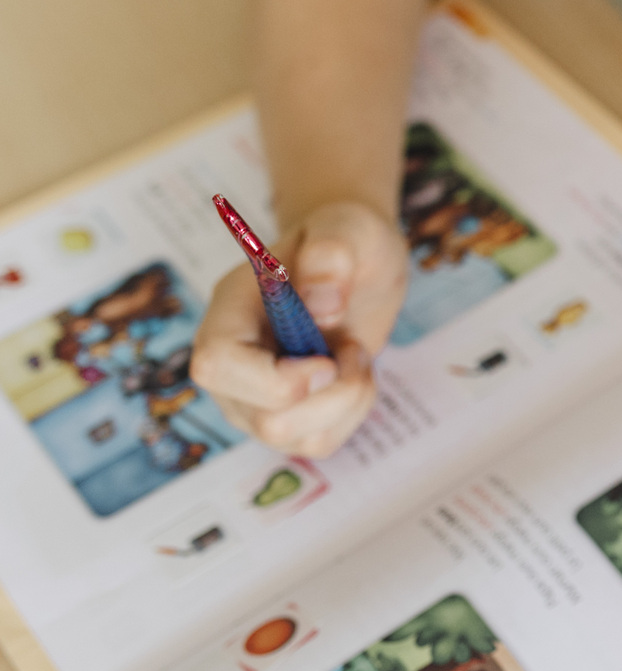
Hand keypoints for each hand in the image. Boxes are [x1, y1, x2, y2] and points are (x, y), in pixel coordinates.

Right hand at [191, 200, 408, 457]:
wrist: (356, 262)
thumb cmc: (345, 242)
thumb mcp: (349, 228)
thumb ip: (332, 254)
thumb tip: (321, 306)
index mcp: (229, 312)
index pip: (217, 365)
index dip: (275, 379)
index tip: (327, 361)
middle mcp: (230, 363)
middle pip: (263, 420)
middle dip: (330, 394)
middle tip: (349, 347)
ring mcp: (252, 397)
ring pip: (293, 439)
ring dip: (346, 401)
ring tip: (351, 354)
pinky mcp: (285, 418)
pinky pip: (319, 442)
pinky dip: (353, 413)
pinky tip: (351, 375)